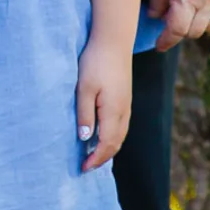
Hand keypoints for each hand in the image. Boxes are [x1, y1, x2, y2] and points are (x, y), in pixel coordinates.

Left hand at [76, 38, 132, 169]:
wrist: (112, 41)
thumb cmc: (95, 62)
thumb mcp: (83, 88)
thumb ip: (84, 114)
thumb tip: (85, 139)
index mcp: (113, 111)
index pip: (106, 144)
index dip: (96, 159)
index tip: (83, 168)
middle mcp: (123, 111)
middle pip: (116, 143)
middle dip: (102, 158)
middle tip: (86, 166)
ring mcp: (126, 105)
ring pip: (120, 135)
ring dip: (108, 148)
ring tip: (93, 155)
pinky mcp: (124, 98)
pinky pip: (120, 126)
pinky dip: (112, 137)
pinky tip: (101, 136)